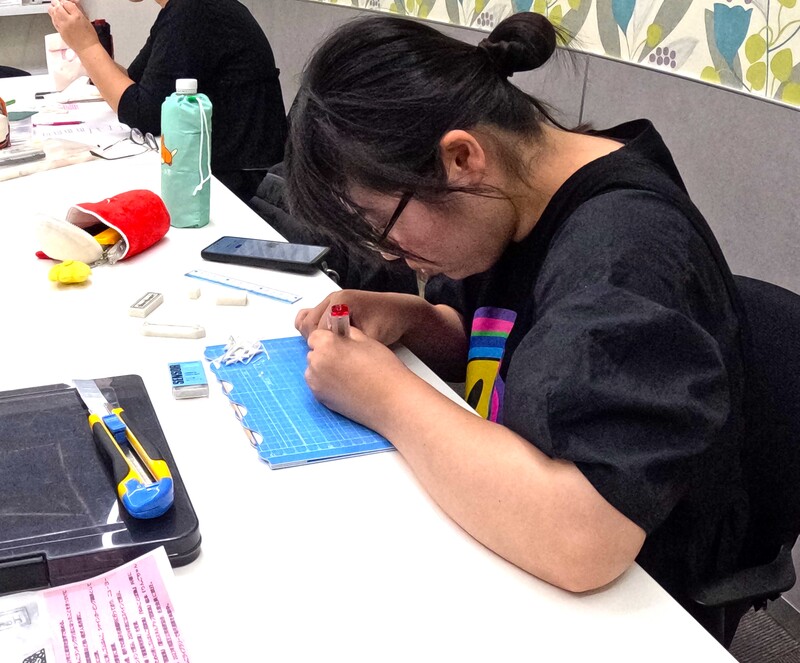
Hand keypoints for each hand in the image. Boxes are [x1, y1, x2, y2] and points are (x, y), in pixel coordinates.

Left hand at [49, 0, 97, 53]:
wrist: (87, 49)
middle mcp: (69, 21)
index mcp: (78, 16)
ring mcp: (63, 27)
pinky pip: (53, 21)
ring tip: (55, 8)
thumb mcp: (86, 20)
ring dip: (53, 9)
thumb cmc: (89, 37)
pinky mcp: (60, 32)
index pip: (67, 3)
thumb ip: (78, 11)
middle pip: (58, 7)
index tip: (65, 2)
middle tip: (57, 3)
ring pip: (53, 13)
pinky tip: (55, 16)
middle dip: (57, 4)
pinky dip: (53, 17)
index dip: (65, 2)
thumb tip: (72, 4)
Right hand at [295, 290, 419, 346]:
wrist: (400, 312)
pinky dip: (316, 329)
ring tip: (333, 346)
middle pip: (307, 323)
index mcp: (341, 302)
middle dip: (317, 340)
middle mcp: (333, 298)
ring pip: (307, 320)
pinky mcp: (333, 306)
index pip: (316, 328)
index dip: (324, 346)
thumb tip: (333, 358)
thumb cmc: (388, 322)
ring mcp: (332, 301)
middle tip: (334, 351)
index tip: (336, 355)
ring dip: (316, 335)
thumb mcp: (370, 337)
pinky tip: (331, 339)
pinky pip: (314, 317)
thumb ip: (350, 346)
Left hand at [304, 326, 409, 429]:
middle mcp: (317, 363)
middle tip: (348, 359)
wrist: (392, 401)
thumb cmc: (384, 370)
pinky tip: (347, 385)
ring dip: (326, 369)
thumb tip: (339, 332)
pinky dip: (328, 383)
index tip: (340, 343)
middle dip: (326, 353)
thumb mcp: (367, 341)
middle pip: (314, 353)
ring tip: (349, 373)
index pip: (316, 336)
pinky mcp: (321, 399)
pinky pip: (318, 385)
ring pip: (315, 370)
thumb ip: (347, 333)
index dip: (329, 339)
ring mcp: (316, 383)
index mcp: (327, 345)